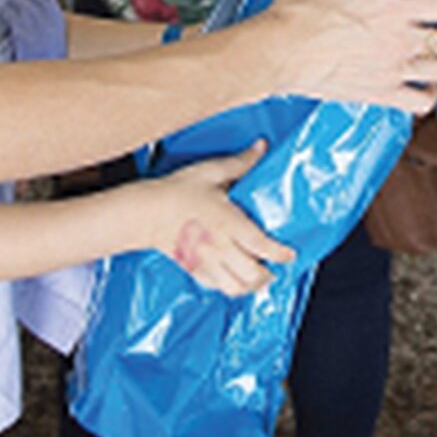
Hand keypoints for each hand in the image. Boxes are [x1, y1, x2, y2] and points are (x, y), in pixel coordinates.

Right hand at [148, 141, 294, 295]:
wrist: (145, 212)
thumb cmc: (178, 192)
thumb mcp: (211, 171)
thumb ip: (240, 162)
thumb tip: (262, 147)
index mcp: (227, 222)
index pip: (261, 246)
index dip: (280, 254)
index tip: (290, 253)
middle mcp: (219, 247)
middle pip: (252, 274)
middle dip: (270, 274)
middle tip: (278, 266)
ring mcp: (206, 262)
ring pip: (236, 288)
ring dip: (253, 286)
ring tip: (261, 276)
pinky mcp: (194, 270)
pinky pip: (218, 288)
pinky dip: (232, 287)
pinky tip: (237, 277)